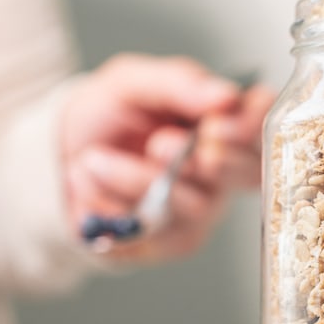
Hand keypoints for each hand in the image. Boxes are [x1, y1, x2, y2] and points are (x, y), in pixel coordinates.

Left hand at [61, 55, 274, 262]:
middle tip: (158, 144)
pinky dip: (117, 203)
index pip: (265, 119)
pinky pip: (162, 230)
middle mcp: (226, 165)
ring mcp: (205, 206)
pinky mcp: (177, 240)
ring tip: (94, 159)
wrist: (59, 157)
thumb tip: (227, 96)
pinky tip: (93, 184)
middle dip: (203, 160)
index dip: (250, 126)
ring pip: (196, 202)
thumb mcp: (131, 82)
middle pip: (249, 172)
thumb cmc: (105, 115)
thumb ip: (179, 83)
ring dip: (136, 178)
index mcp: (224, 118)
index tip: (215, 125)